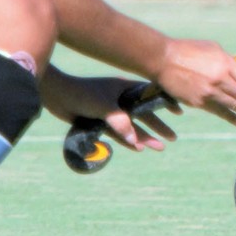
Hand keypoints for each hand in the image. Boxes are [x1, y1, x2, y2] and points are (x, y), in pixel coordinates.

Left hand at [40, 67, 180, 151]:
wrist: (58, 95)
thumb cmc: (82, 93)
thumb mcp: (104, 106)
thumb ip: (120, 122)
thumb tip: (134, 141)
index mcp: (125, 87)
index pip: (150, 95)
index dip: (164, 104)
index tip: (178, 113)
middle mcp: (120, 98)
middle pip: (144, 114)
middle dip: (158, 127)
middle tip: (172, 138)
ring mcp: (111, 110)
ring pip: (132, 126)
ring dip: (144, 136)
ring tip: (159, 148)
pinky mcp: (101, 120)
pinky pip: (118, 132)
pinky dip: (127, 139)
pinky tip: (137, 148)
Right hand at [155, 39, 235, 128]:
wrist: (163, 60)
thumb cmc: (188, 50)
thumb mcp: (213, 49)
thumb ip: (228, 63)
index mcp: (225, 63)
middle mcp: (220, 79)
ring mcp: (209, 92)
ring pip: (235, 106)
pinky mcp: (199, 102)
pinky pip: (219, 112)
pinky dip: (231, 118)